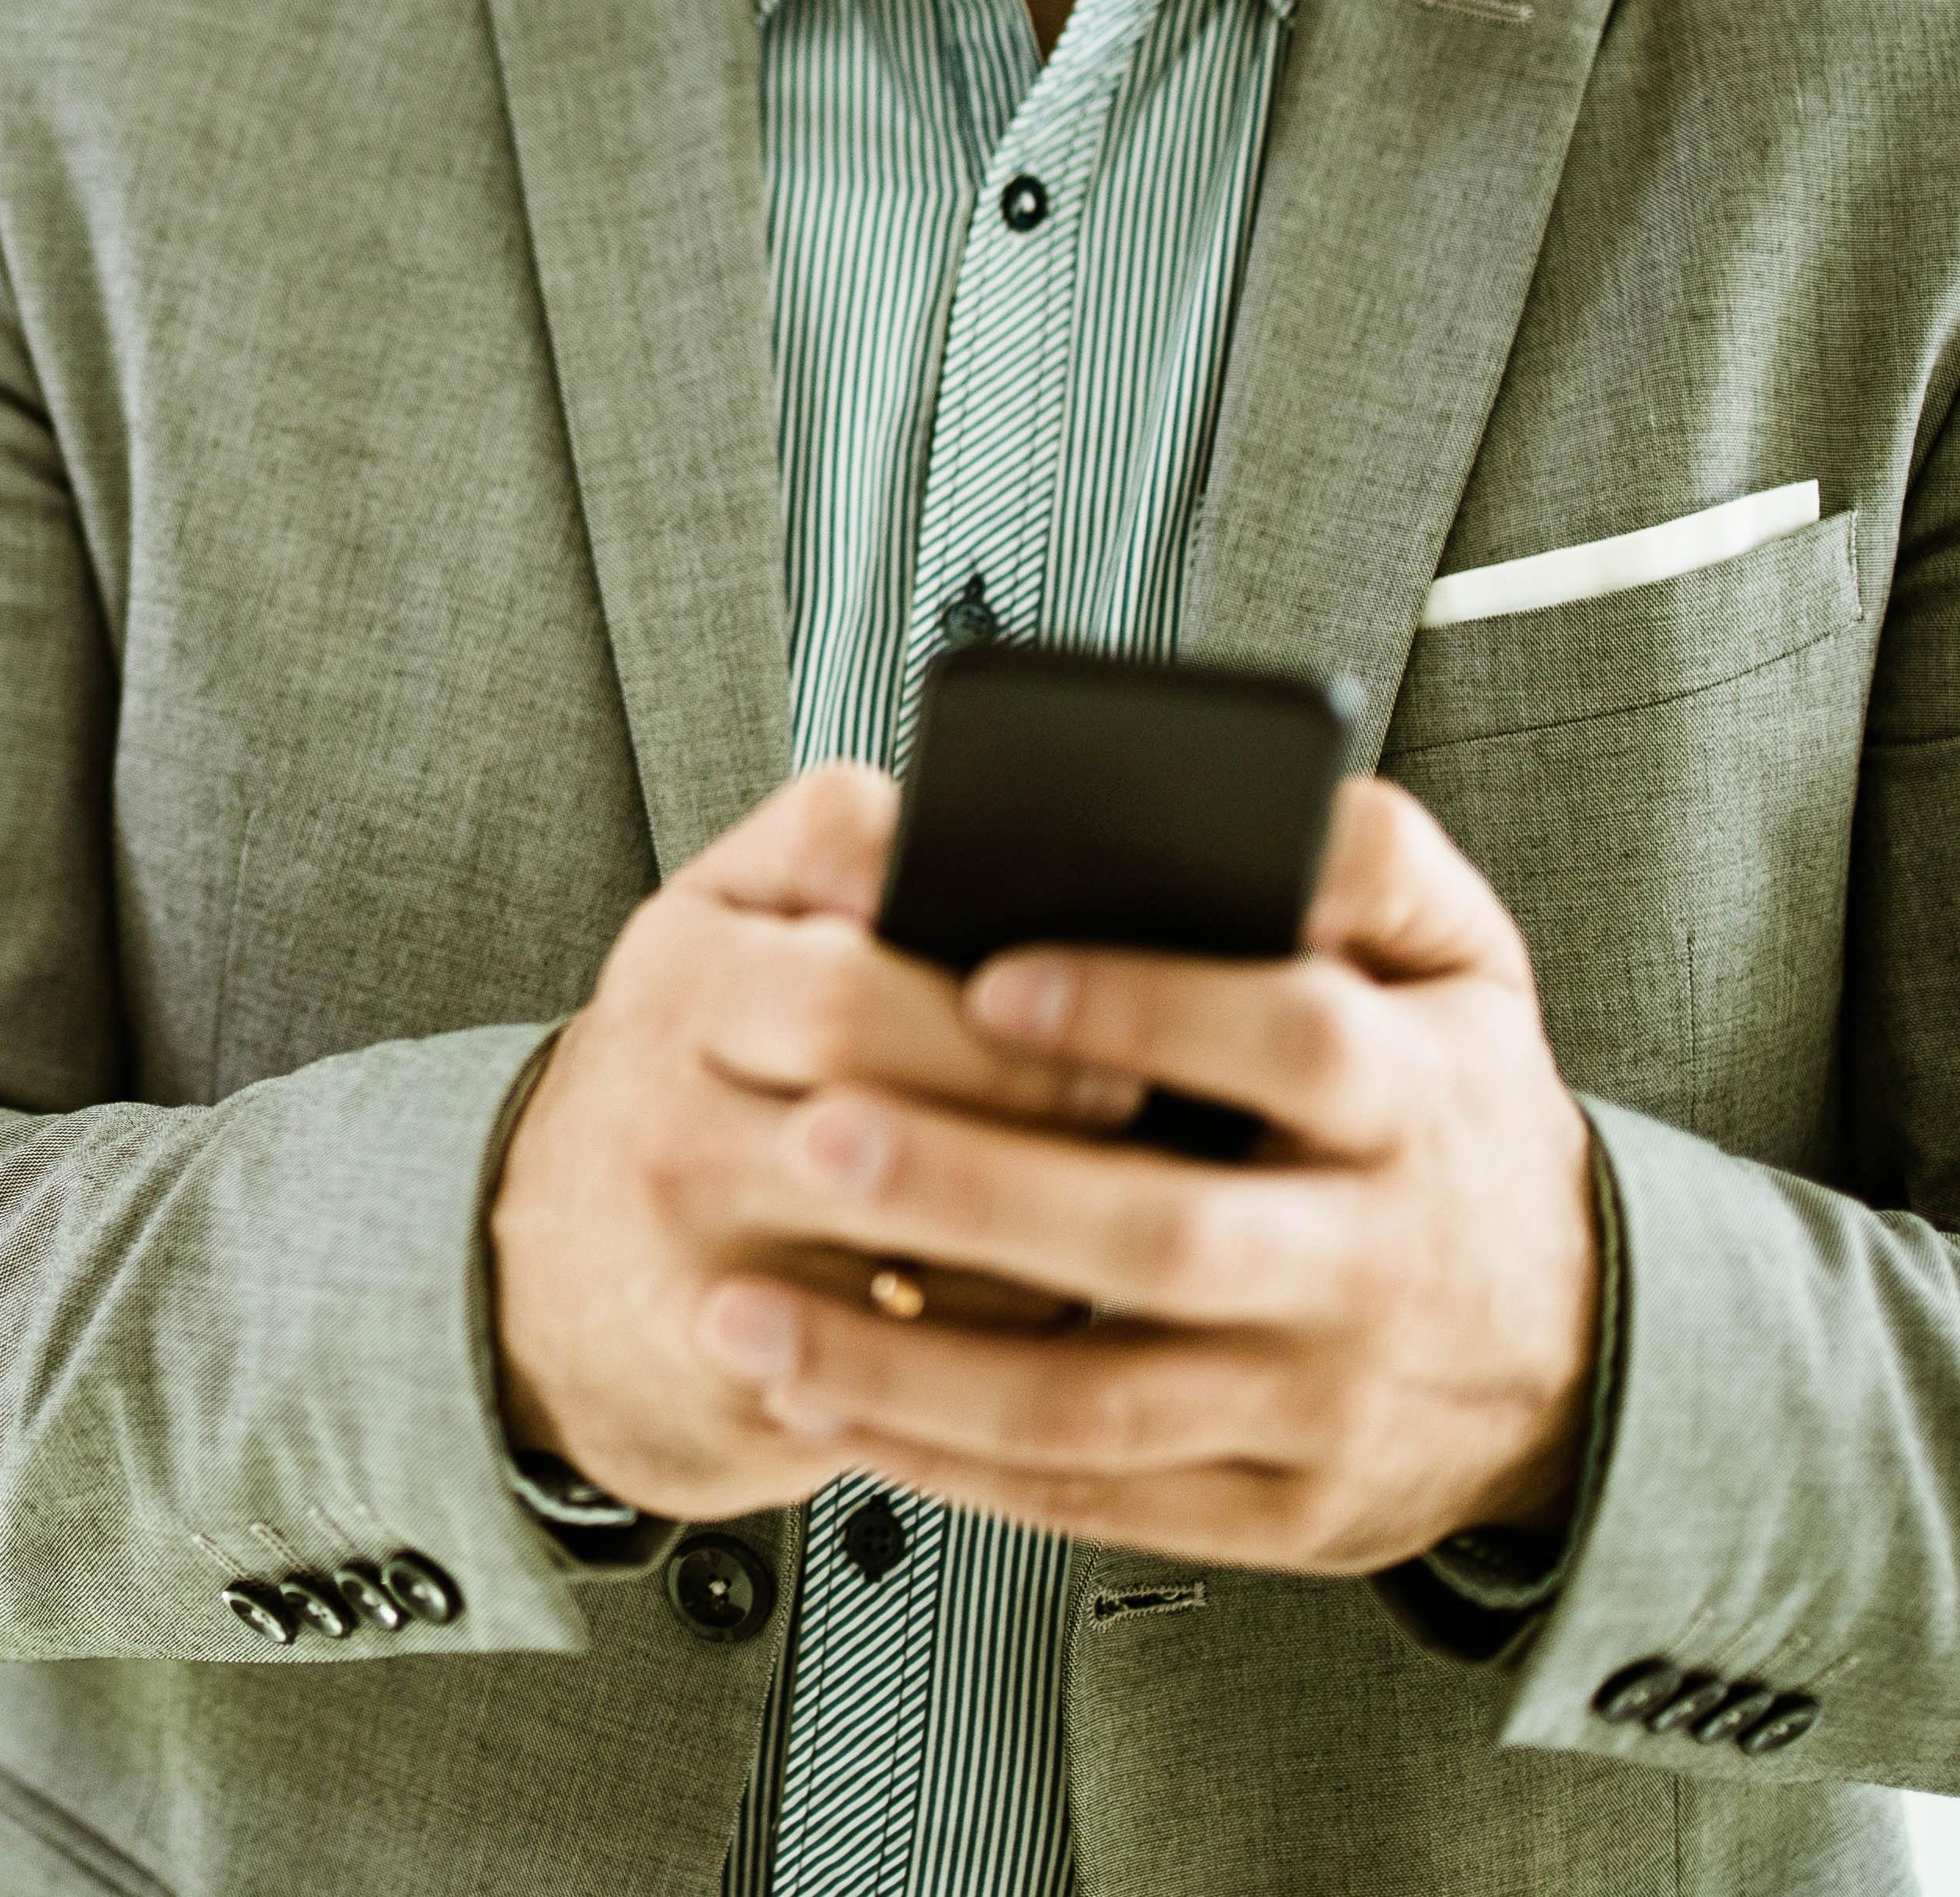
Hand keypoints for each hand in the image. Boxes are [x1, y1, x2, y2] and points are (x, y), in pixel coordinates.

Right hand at [488, 765, 1144, 1521]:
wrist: (544, 1267)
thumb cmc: (678, 1062)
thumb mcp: (714, 919)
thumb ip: (826, 843)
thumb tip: (957, 825)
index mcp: (675, 987)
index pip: (839, 988)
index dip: (982, 1008)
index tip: (1087, 1008)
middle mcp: (669, 1131)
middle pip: (884, 1125)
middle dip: (1031, 1113)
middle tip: (1136, 1101)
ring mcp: (701, 1275)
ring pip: (920, 1267)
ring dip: (1046, 1238)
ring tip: (1123, 1199)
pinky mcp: (745, 1400)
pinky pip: (920, 1387)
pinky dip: (1005, 1348)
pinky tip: (1053, 1303)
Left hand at [692, 776, 1600, 1573]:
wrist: (1572, 1349)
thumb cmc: (1457, 1112)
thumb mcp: (1464, 963)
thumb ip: (1376, 861)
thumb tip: (1282, 805)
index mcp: (1413, 1101)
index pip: (1293, 1042)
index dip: (1145, 1005)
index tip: (988, 977)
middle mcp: (1370, 1263)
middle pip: (1167, 1236)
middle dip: (979, 1192)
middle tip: (816, 1135)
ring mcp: (1316, 1404)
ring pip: (1099, 1402)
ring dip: (911, 1363)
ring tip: (747, 1312)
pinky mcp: (1272, 1514)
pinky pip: (1091, 1498)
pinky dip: (948, 1462)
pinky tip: (825, 1406)